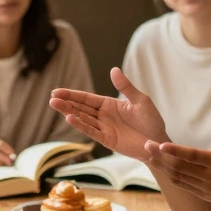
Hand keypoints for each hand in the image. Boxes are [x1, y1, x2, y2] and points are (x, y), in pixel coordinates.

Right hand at [49, 67, 168, 160]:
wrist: (158, 141)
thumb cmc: (151, 120)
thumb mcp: (140, 100)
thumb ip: (126, 87)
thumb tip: (113, 69)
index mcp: (109, 104)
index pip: (87, 98)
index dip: (72, 94)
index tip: (57, 91)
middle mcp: (103, 116)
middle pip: (81, 108)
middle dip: (66, 102)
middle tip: (51, 98)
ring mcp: (104, 128)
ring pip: (83, 119)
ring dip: (69, 112)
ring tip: (56, 106)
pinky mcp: (107, 140)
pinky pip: (92, 131)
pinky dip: (81, 126)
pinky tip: (70, 119)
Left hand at [144, 117, 210, 210]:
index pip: (192, 156)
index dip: (175, 151)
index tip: (160, 144)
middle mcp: (208, 176)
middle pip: (179, 166)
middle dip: (160, 156)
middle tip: (146, 144)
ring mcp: (204, 188)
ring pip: (178, 177)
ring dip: (162, 167)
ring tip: (149, 156)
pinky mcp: (203, 194)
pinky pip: (183, 185)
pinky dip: (171, 177)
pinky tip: (163, 169)